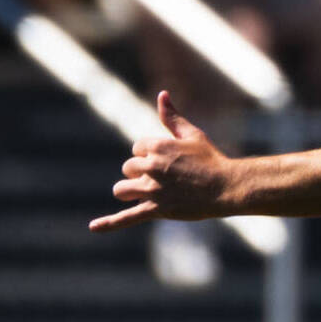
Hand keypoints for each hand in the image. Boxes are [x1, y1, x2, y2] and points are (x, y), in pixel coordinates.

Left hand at [89, 93, 237, 231]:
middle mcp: (151, 166)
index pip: (136, 148)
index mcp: (157, 146)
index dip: (149, 155)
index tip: (168, 161)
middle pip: (128, 168)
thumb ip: (172, 117)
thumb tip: (161, 94)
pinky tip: (93, 227)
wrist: (227, 187)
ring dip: (130, 189)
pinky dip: (109, 223)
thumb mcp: (192, 134)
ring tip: (143, 192)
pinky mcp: (157, 209)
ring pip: (122, 189)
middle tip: (165, 179)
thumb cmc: (212, 159)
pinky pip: (128, 217)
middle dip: (141, 173)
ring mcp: (153, 189)